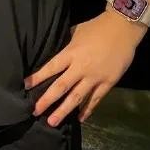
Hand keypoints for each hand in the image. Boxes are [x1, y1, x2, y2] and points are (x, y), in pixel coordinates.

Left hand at [24, 9, 143, 125]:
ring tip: (52, 122)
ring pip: (77, 97)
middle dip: (47, 100)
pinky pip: (95, 99)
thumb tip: (56, 54)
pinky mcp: (108, 82)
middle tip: (35, 111)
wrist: (123, 28)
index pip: (51, 68)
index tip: (26, 86)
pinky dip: (87, 110)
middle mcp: (81, 67)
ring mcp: (95, 77)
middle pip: (61, 87)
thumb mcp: (77, 32)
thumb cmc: (97, 27)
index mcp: (71, 53)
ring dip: (63, 110)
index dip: (38, 77)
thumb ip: (67, 45)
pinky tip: (79, 119)